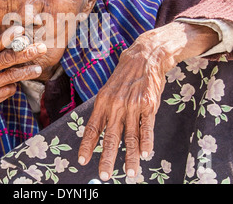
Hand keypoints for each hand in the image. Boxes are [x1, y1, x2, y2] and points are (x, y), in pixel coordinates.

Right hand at [0, 25, 46, 171]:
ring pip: (9, 77)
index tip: (22, 31)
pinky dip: (12, 86)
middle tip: (40, 49)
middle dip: (24, 53)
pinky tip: (14, 84)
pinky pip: (7, 91)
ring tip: (38, 69)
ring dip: (26, 72)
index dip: (7, 38)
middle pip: (4, 60)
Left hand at [77, 22, 218, 180]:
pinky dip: (147, 142)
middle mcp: (116, 105)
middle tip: (105, 175)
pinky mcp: (150, 104)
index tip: (83, 160)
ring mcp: (133, 105)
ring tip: (130, 173)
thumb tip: (98, 130)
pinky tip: (146, 155)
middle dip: (107, 158)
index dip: (87, 145)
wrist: (145, 56)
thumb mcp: (109, 90)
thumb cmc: (125, 76)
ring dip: (131, 157)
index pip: (92, 128)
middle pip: (110, 136)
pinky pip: (147, 127)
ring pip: (131, 136)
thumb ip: (105, 109)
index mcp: (103, 102)